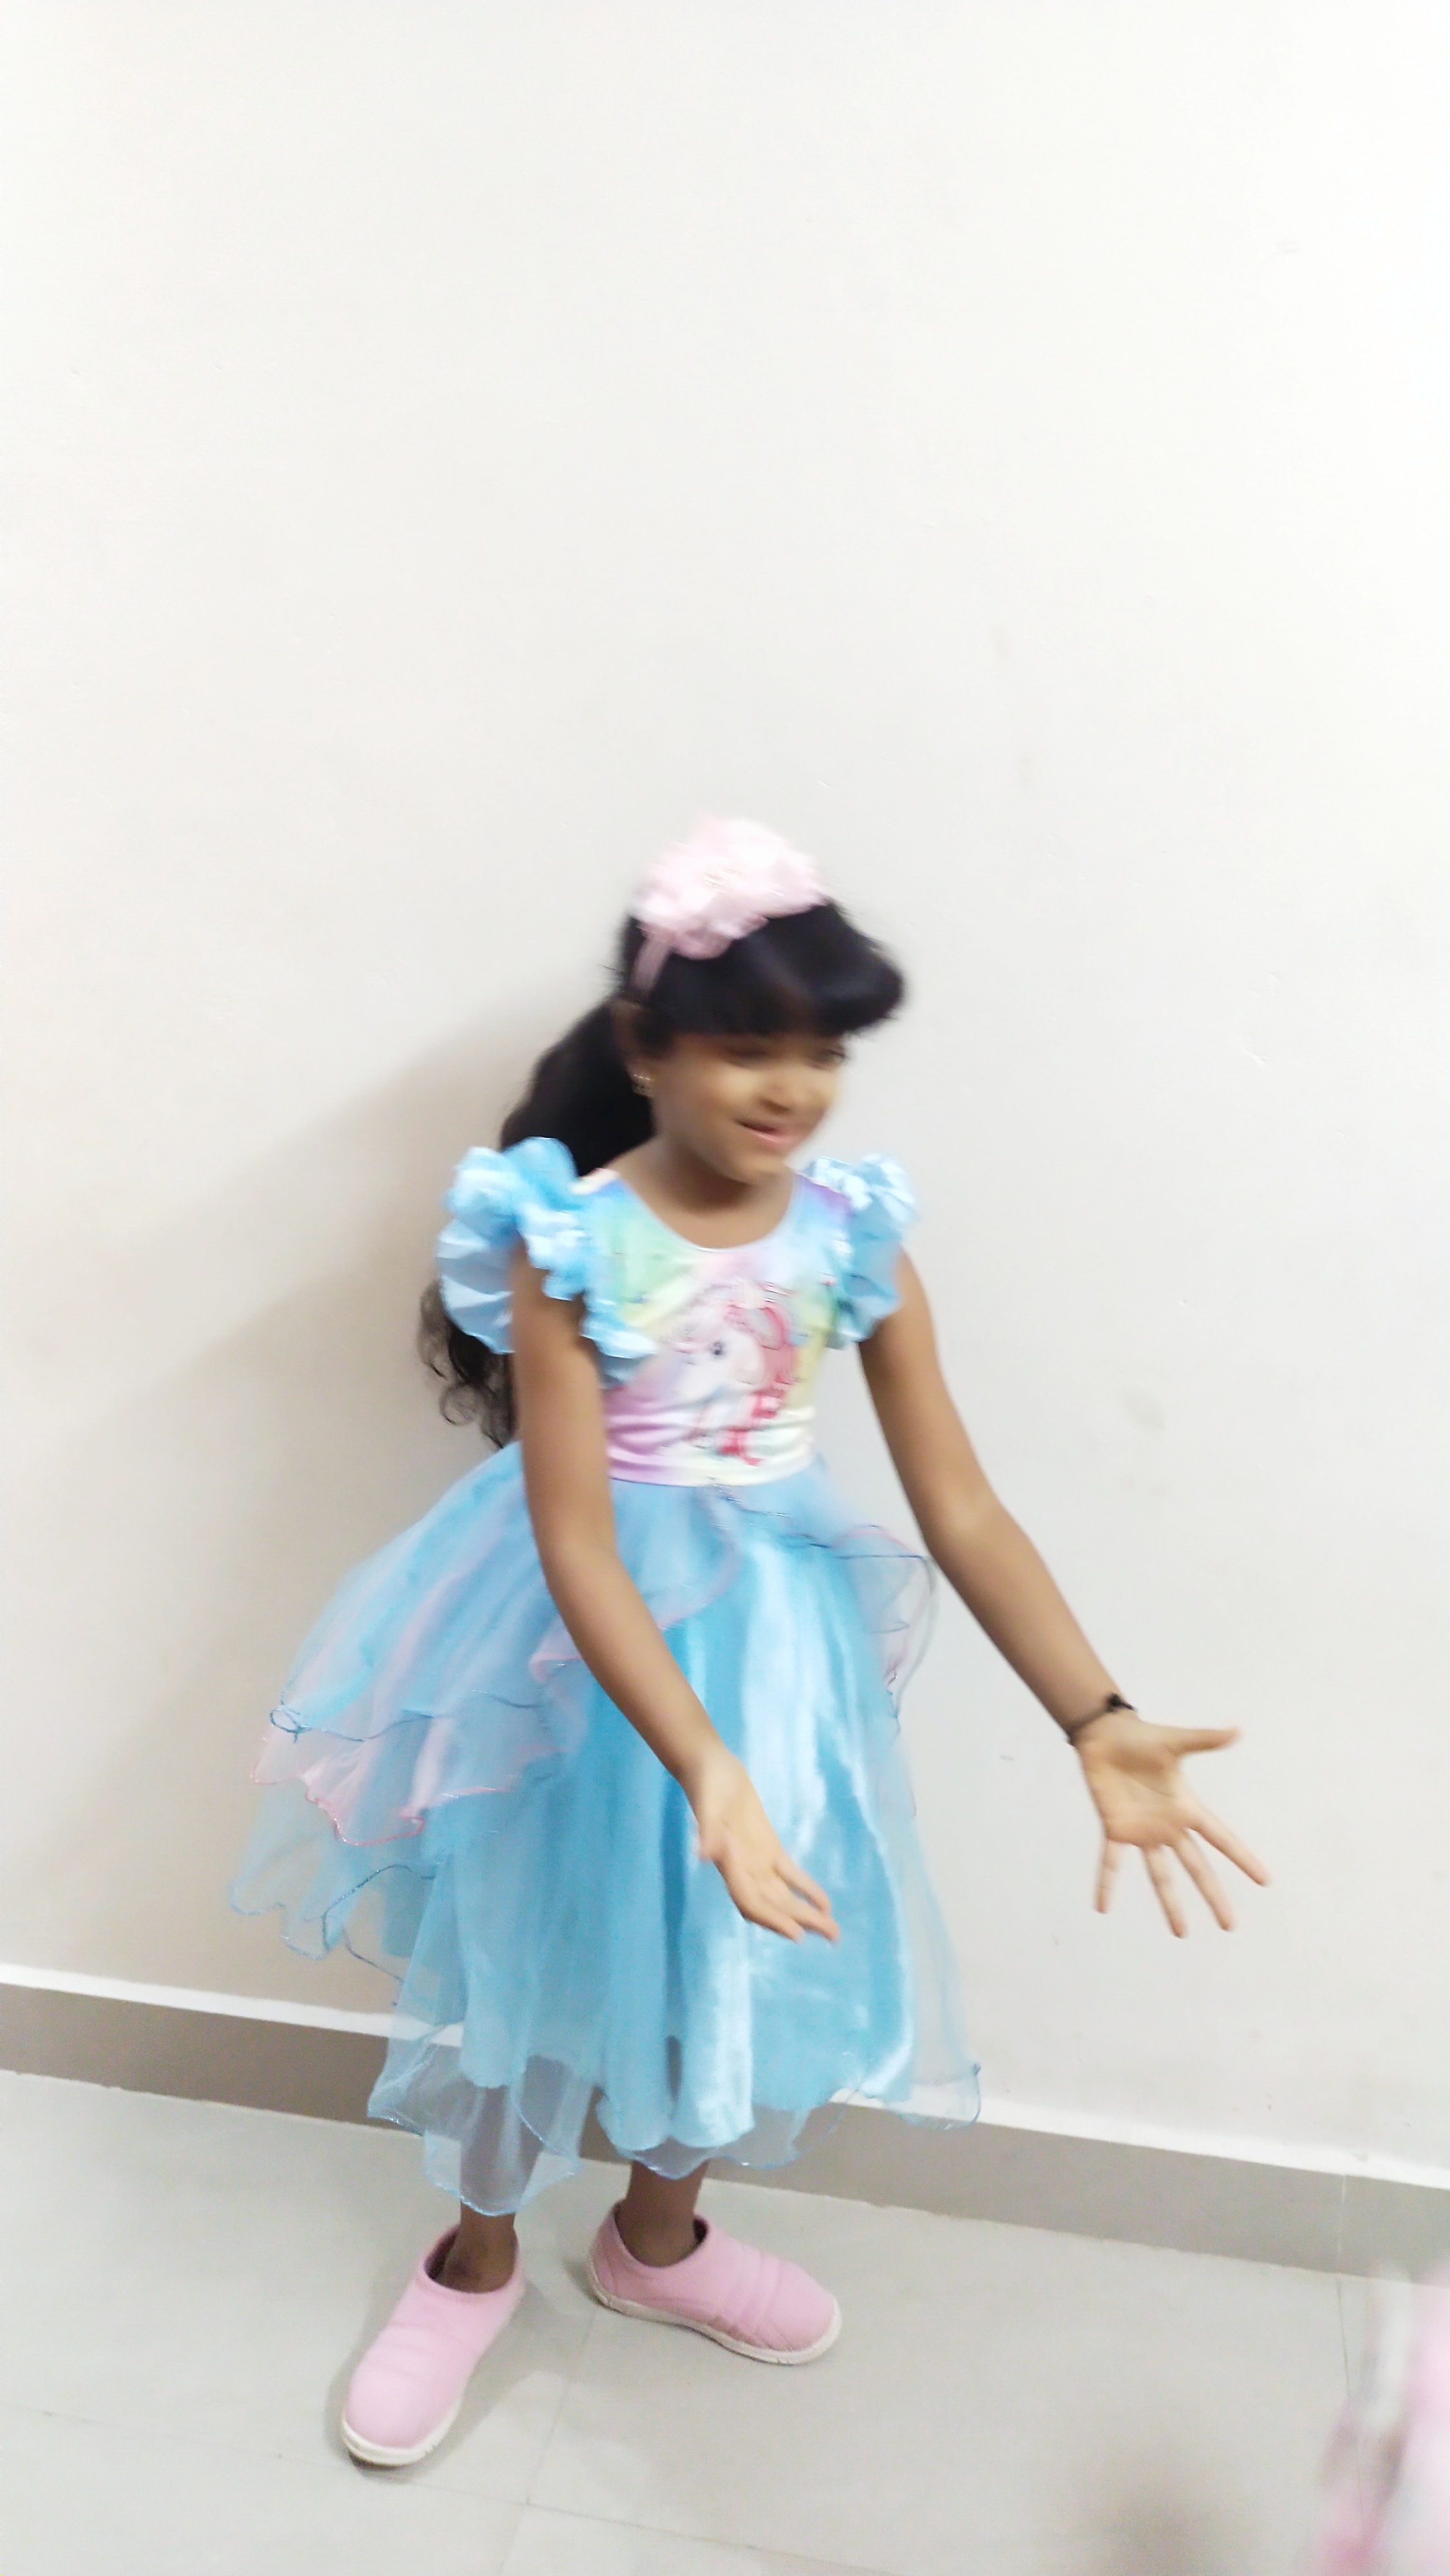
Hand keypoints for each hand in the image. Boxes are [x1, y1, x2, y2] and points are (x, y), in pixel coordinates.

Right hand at [687, 1749, 838, 1942]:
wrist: (711, 1768)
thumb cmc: (708, 1785)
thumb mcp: (708, 1803)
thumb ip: (707, 1830)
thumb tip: (703, 1855)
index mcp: (729, 1864)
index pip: (752, 1901)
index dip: (773, 1920)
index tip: (798, 1935)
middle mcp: (744, 1870)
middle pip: (774, 1906)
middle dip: (800, 1922)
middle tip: (833, 1936)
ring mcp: (757, 1861)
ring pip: (783, 1896)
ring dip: (806, 1913)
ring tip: (833, 1929)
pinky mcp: (768, 1847)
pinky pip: (789, 1875)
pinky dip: (806, 1889)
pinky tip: (825, 1903)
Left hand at [1073, 1709, 1269, 1935]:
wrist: (1106, 1736)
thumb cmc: (1143, 1738)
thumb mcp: (1176, 1741)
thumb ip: (1204, 1740)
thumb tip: (1237, 1730)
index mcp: (1186, 1808)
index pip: (1221, 1838)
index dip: (1242, 1858)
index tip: (1265, 1881)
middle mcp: (1168, 1826)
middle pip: (1197, 1868)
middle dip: (1213, 1896)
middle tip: (1230, 1925)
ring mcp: (1143, 1832)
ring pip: (1160, 1875)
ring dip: (1170, 1903)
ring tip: (1181, 1933)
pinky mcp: (1116, 1830)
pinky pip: (1111, 1862)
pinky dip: (1107, 1883)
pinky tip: (1102, 1907)